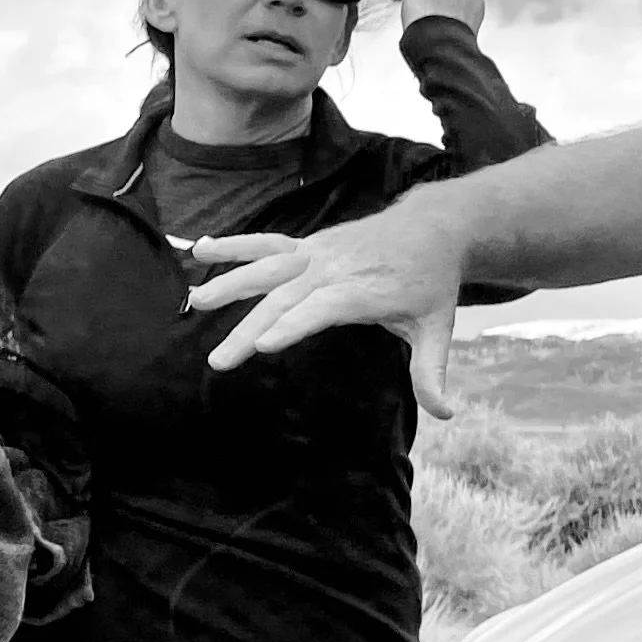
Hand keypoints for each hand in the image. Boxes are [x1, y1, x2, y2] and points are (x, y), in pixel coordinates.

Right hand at [187, 201, 465, 415]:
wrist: (432, 227)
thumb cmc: (431, 283)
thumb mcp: (437, 328)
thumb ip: (432, 372)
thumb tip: (445, 413)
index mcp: (366, 290)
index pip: (324, 309)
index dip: (293, 325)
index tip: (262, 345)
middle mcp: (337, 268)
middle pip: (287, 298)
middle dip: (249, 327)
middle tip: (219, 360)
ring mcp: (319, 252)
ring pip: (269, 268)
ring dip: (231, 283)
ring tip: (197, 300)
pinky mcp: (309, 243)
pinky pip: (268, 243)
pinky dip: (236, 245)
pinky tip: (201, 250)